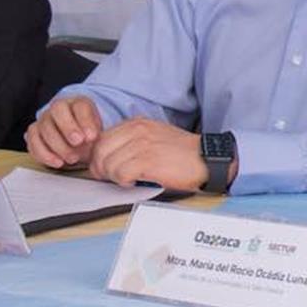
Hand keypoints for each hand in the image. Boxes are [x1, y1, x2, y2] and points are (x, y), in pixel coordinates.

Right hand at [26, 96, 102, 168]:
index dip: (85, 120)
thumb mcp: (97, 133)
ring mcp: (44, 120)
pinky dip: (44, 154)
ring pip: (44, 127)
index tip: (92, 137)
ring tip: (73, 159)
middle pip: (58, 110)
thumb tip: (93, 138)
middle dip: (68, 128)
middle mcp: (58, 108)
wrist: (77, 143)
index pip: (80, 106)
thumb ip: (95, 134)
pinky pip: (33, 141)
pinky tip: (58, 163)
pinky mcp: (34, 134)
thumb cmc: (88, 136)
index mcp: (78, 103)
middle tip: (78, 143)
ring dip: (58, 145)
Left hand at [89, 117, 209, 190]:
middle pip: (100, 151)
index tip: (105, 168)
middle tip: (112, 178)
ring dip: (114, 177)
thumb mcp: (154, 137)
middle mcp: (137, 130)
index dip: (99, 156)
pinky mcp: (147, 161)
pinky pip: (120, 173)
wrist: (207, 160)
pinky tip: (134, 182)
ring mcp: (142, 145)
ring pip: (108, 164)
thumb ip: (131, 142)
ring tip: (127, 180)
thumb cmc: (182, 154)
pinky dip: (123, 181)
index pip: (102, 138)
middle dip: (101, 168)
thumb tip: (108, 157)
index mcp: (137, 124)